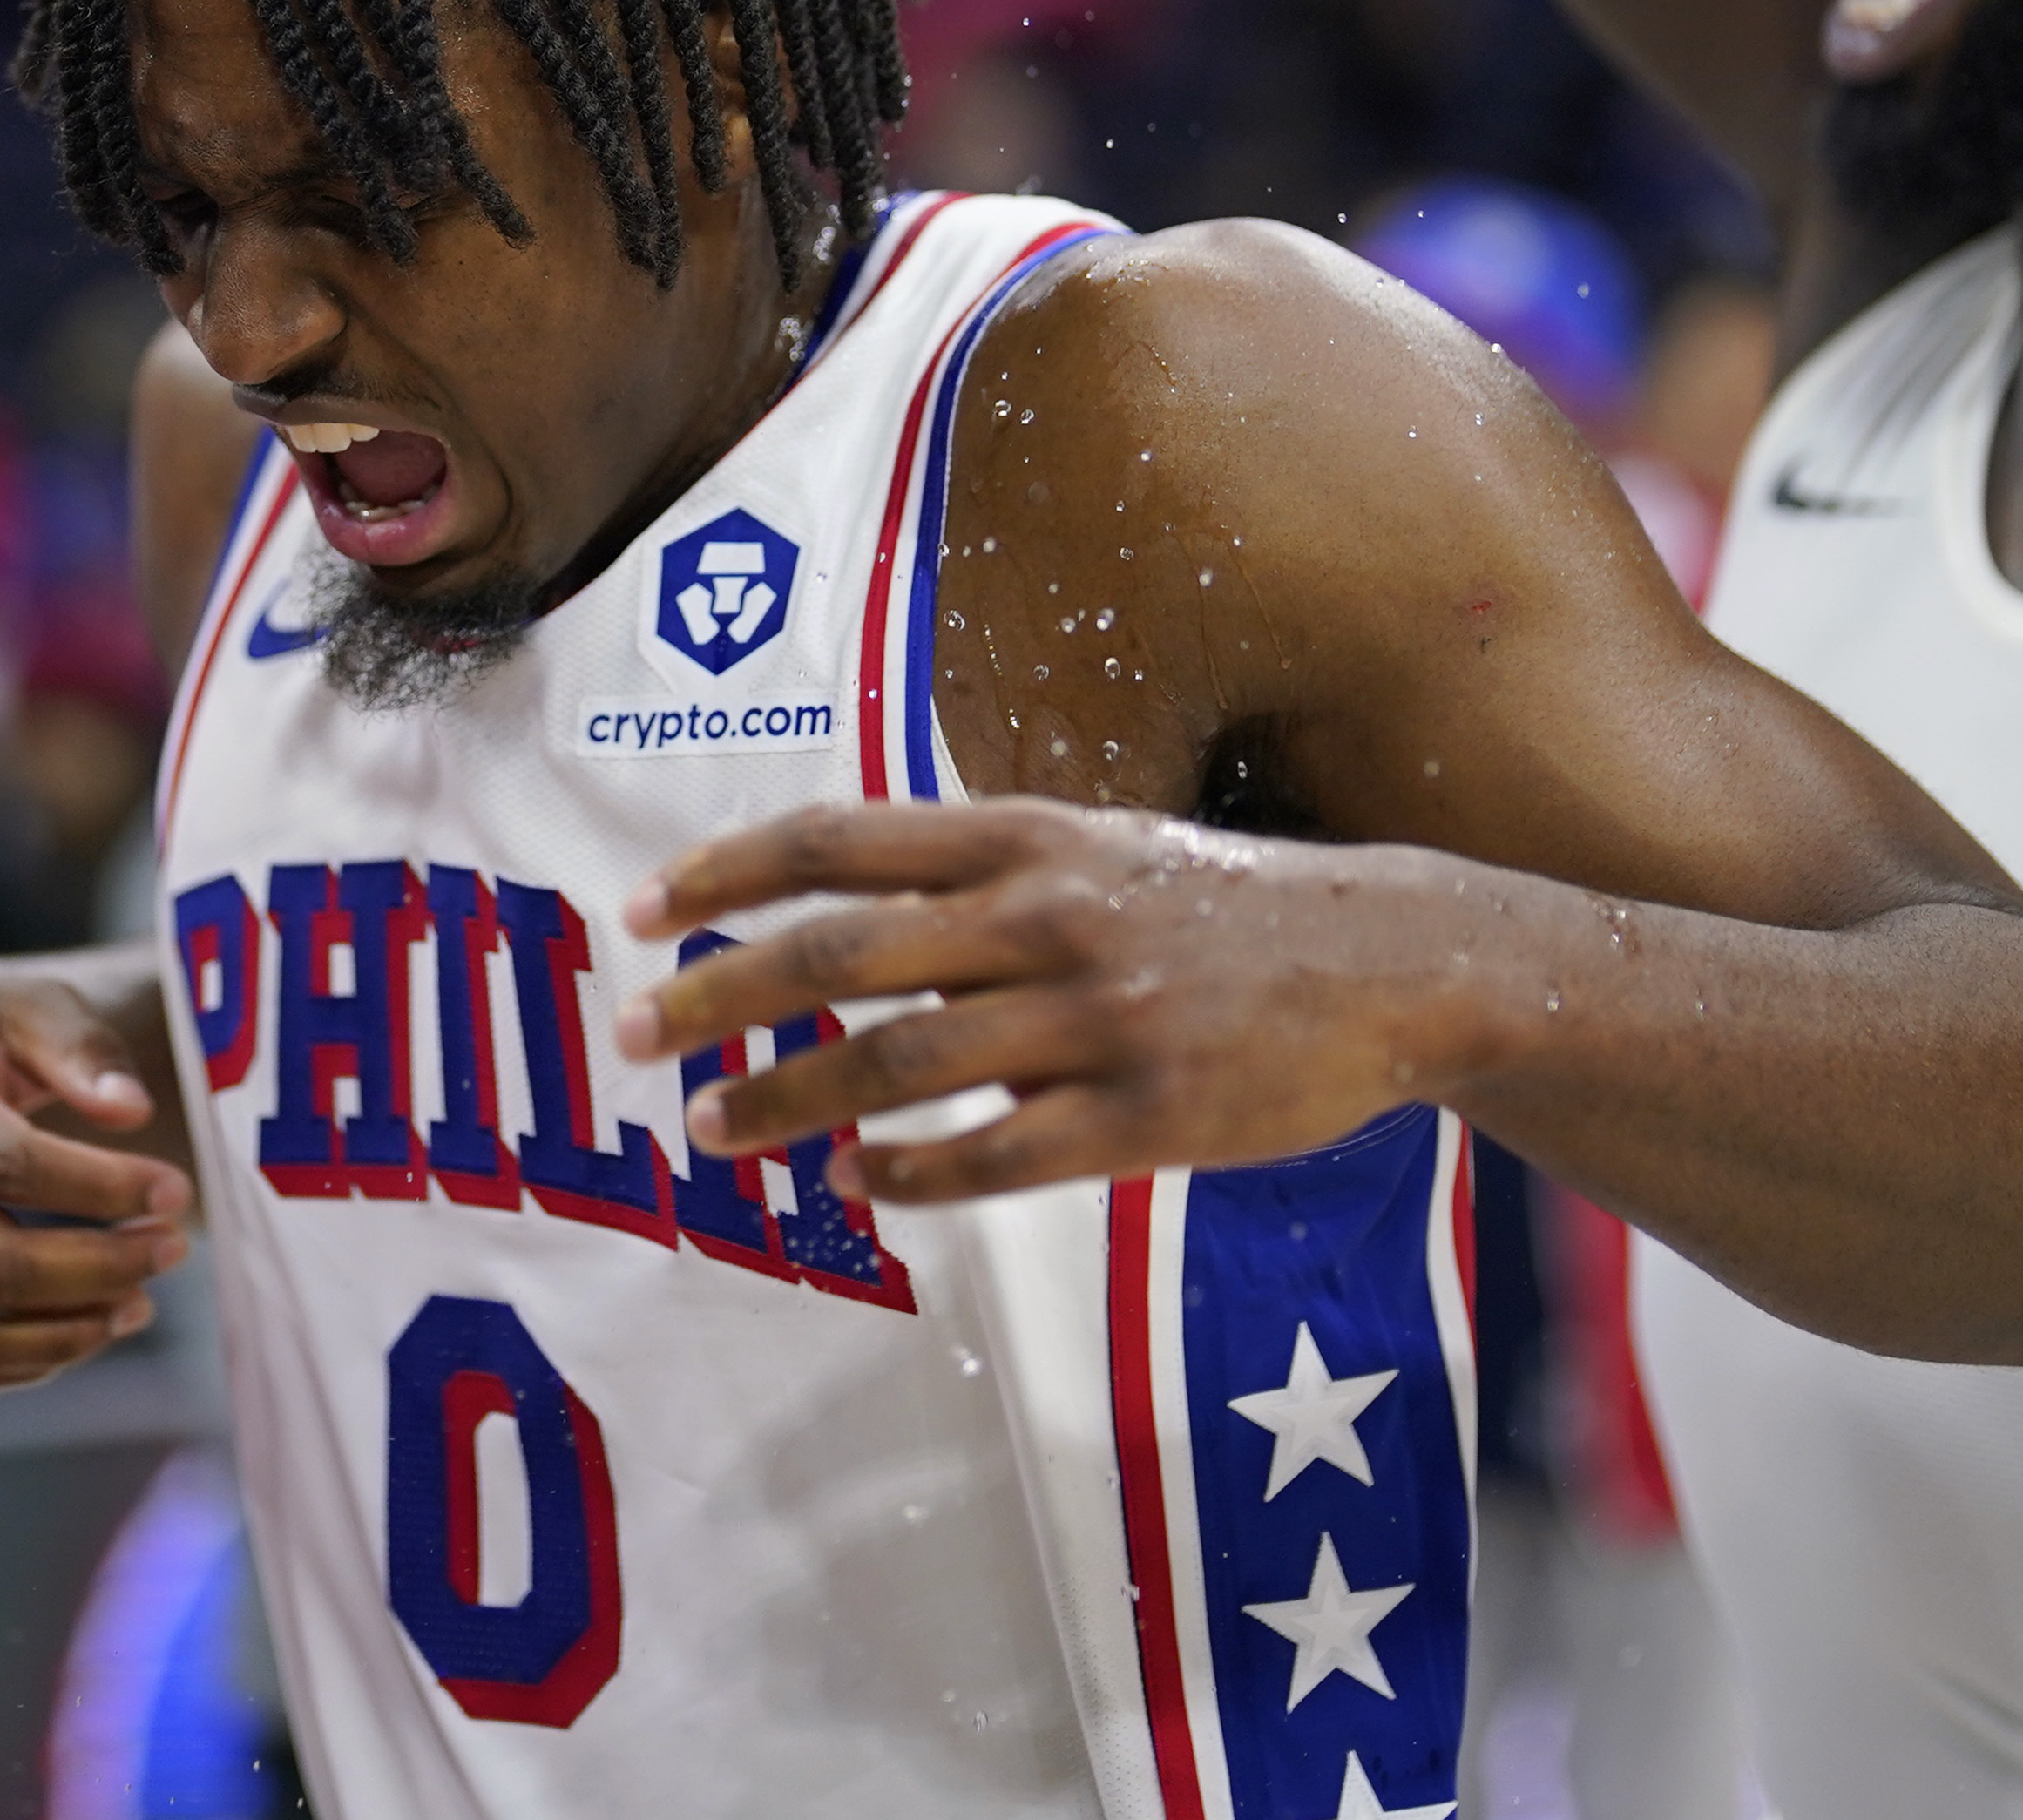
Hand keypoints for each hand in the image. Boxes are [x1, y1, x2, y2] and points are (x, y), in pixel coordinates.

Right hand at [0, 957, 191, 1393]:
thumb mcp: (23, 1002)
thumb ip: (79, 1046)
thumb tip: (132, 1109)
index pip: (11, 1165)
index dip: (103, 1187)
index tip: (176, 1189)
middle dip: (101, 1268)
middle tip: (173, 1247)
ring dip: (66, 1334)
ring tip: (141, 1303)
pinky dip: (27, 1364)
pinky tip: (91, 1326)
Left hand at [615, 797, 1465, 1204]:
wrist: (1393, 960)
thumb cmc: (1218, 911)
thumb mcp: (1095, 852)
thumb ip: (976, 881)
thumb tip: (836, 927)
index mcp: (1027, 837)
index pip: (839, 839)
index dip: (727, 871)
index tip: (641, 910)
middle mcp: (1047, 914)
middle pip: (839, 953)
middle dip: (717, 997)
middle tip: (629, 1038)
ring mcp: (1098, 1017)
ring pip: (897, 1065)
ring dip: (787, 1103)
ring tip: (711, 1135)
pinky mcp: (1148, 1115)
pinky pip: (994, 1157)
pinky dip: (907, 1175)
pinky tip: (854, 1185)